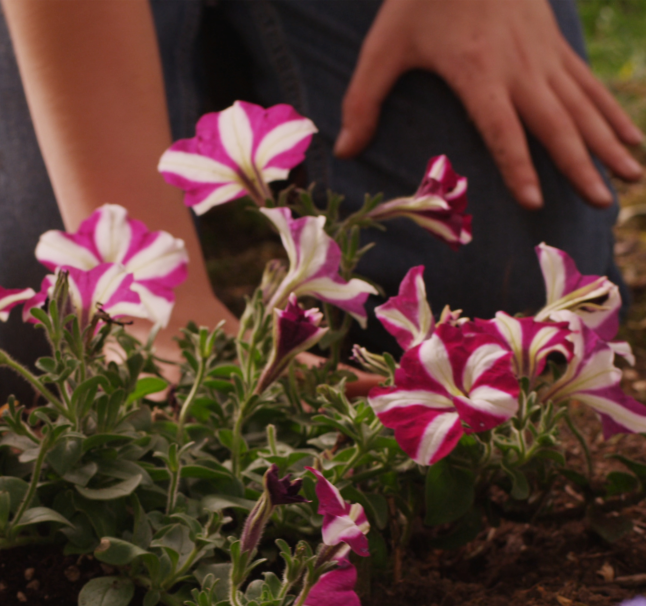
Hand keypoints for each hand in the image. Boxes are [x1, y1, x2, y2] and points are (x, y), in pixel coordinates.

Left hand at [335, 0, 642, 209]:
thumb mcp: (384, 45)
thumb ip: (364, 100)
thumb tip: (344, 151)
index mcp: (477, 71)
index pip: (501, 128)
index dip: (516, 165)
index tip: (533, 201)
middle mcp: (520, 66)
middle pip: (555, 123)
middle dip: (581, 165)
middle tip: (602, 202)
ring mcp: (544, 55)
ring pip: (583, 106)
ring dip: (609, 143)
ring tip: (633, 178)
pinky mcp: (555, 45)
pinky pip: (589, 85)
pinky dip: (612, 112)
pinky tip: (632, 136)